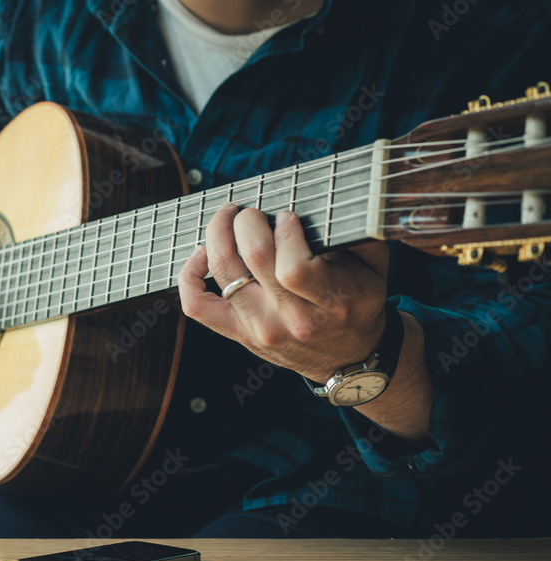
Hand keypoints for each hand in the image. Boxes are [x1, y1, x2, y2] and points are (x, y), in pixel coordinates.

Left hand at [177, 203, 389, 381]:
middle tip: (252, 212)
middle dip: (247, 221)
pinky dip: (189, 275)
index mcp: (329, 302)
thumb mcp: (373, 267)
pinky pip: (198, 305)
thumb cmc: (360, 302)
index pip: (292, 266)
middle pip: (253, 259)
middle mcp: (290, 320)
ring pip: (223, 273)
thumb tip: (324, 198)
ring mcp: (259, 328)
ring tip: (227, 218)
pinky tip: (202, 254)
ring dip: (218, 235)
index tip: (287, 216)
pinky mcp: (238, 334)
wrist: (348, 358)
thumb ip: (357, 233)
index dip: (285, 230)